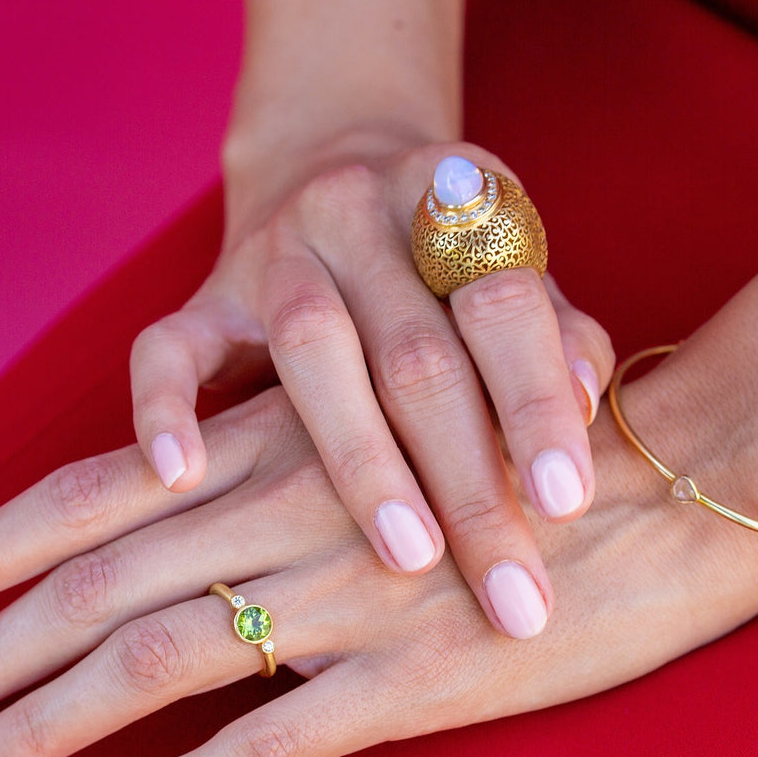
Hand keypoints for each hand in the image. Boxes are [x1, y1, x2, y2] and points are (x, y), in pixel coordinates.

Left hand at [0, 372, 757, 756]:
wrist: (687, 471)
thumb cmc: (552, 429)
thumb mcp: (411, 404)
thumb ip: (320, 441)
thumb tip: (224, 476)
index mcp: (289, 446)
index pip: (97, 492)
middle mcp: (293, 515)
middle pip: (93, 585)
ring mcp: (348, 601)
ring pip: (152, 662)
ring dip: (39, 721)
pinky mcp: (413, 679)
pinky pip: (267, 743)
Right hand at [129, 134, 613, 638]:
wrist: (330, 165)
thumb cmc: (447, 262)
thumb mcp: (513, 272)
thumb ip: (555, 335)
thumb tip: (590, 407)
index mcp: (457, 199)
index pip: (505, 303)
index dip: (538, 404)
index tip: (569, 505)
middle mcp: (364, 212)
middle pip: (418, 350)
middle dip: (470, 482)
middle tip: (511, 591)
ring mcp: (276, 249)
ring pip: (313, 348)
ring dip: (365, 461)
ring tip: (412, 559)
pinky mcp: (205, 293)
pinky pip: (168, 347)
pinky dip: (167, 409)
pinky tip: (184, 478)